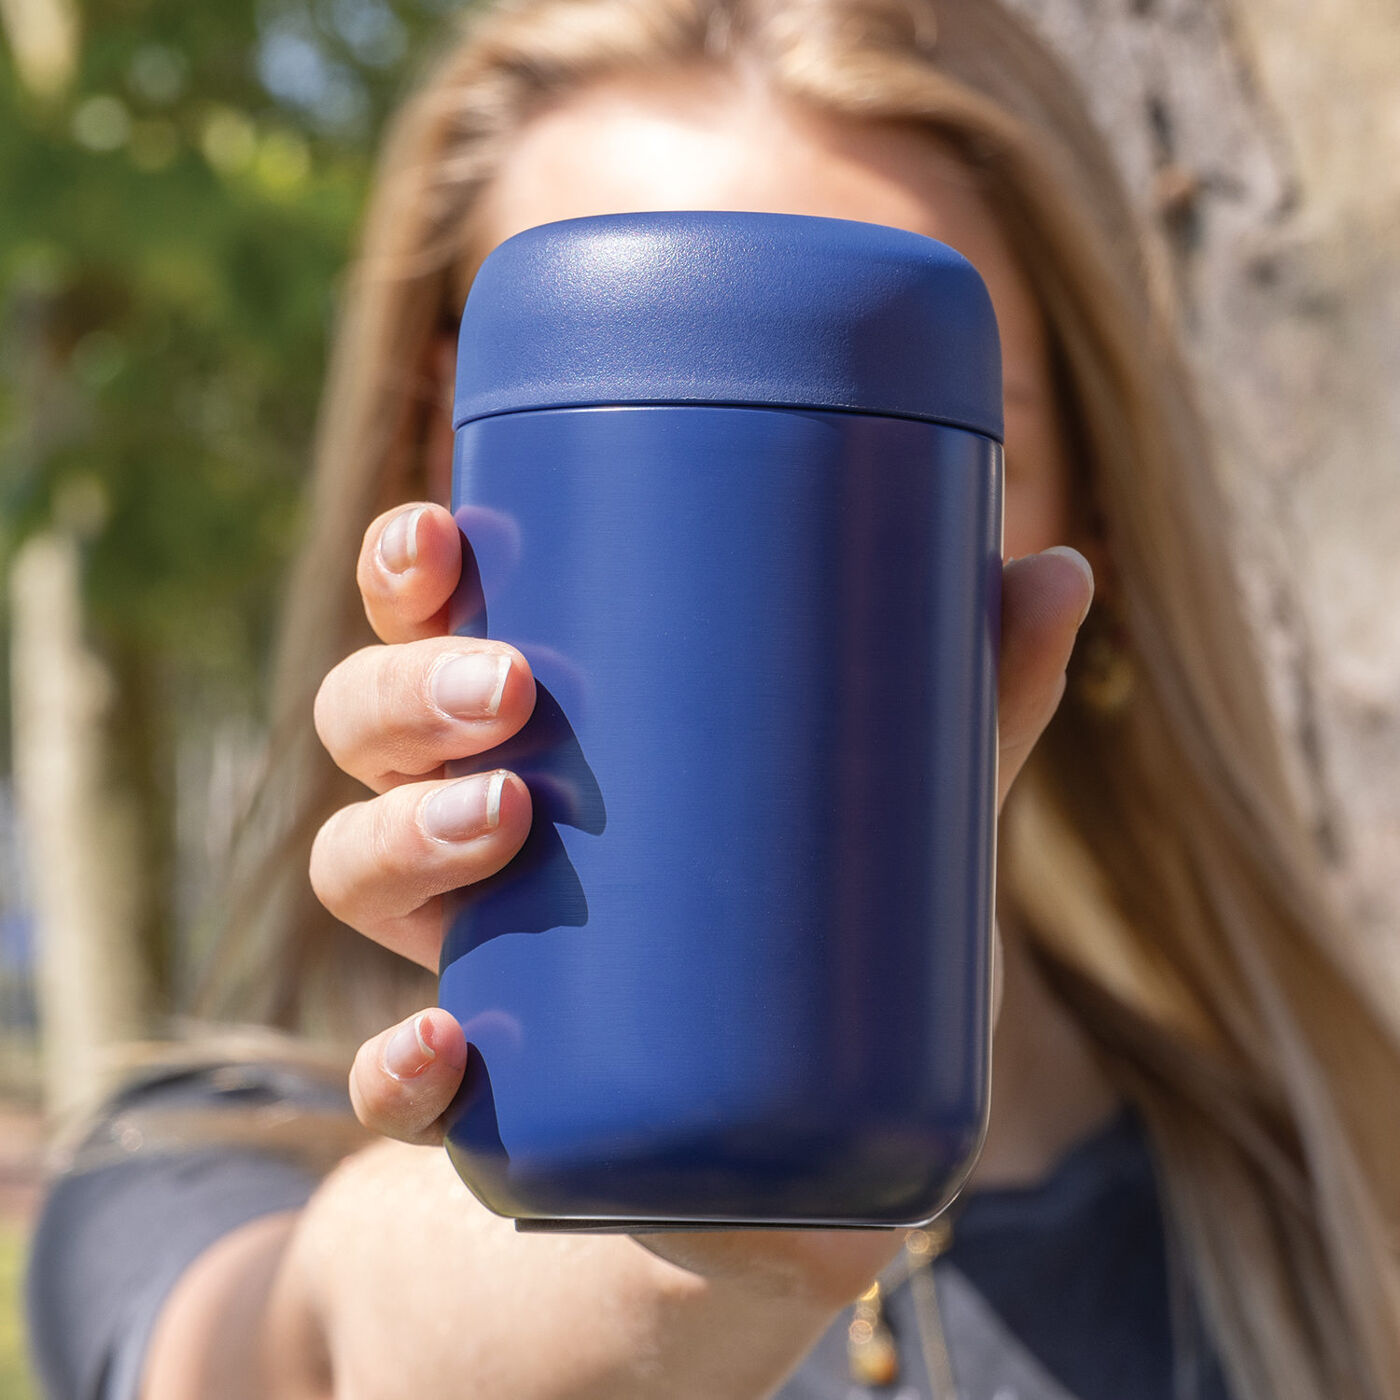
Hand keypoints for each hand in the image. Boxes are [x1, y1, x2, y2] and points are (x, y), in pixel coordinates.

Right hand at [310, 502, 1092, 1308]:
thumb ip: (968, 708)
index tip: (443, 533)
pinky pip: (389, 1077)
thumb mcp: (888, 825)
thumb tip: (1064, 563)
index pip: (434, 628)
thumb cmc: (811, 953)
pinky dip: (394, 1066)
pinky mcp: (475, 1095)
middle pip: (369, 724)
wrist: (756, 1176)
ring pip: (352, 867)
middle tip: (513, 688)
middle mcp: (475, 831)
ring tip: (505, 820)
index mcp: (542, 736)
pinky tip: (442, 1050)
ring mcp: (462, 956)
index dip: (407, 572)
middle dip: (406, 688)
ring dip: (398, 835)